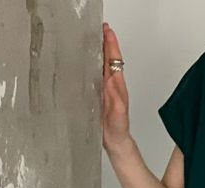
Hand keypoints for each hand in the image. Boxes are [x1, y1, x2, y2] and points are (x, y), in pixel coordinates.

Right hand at [102, 23, 129, 151]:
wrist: (115, 141)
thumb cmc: (117, 130)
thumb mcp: (118, 116)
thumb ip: (116, 101)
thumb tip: (112, 83)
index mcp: (117, 86)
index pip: (114, 60)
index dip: (111, 45)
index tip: (108, 32)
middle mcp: (111, 85)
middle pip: (108, 59)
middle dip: (105, 42)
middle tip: (101, 28)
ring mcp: (105, 89)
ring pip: (102, 65)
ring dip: (98, 51)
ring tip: (93, 38)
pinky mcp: (98, 94)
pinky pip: (94, 75)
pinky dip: (91, 65)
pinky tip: (86, 61)